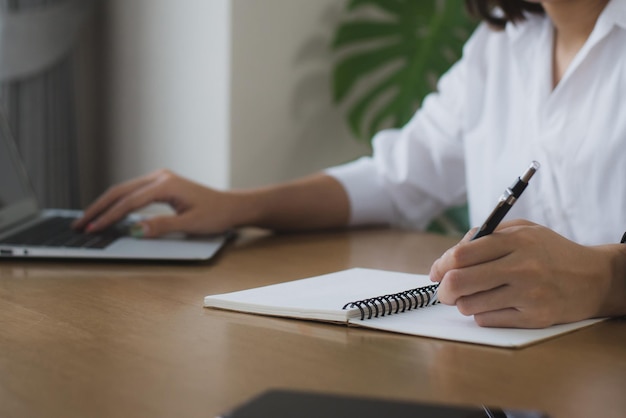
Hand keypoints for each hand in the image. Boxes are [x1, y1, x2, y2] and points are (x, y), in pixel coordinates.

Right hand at [73, 170, 242, 237]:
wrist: (231, 206)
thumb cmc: (216, 214)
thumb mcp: (190, 224)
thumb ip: (162, 227)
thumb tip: (135, 230)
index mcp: (166, 185)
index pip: (130, 202)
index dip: (109, 216)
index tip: (93, 229)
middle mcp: (160, 177)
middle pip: (120, 191)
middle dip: (99, 208)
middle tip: (80, 224)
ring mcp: (160, 179)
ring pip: (124, 190)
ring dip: (106, 205)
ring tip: (88, 220)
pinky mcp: (161, 185)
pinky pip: (133, 193)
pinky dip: (118, 203)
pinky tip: (108, 213)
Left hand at [429, 220, 625, 327]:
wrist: (594, 278)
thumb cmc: (549, 252)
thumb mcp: (522, 230)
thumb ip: (485, 236)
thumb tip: (449, 257)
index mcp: (516, 241)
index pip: (461, 255)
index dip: (440, 265)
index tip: (436, 272)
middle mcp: (522, 267)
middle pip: (460, 282)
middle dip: (443, 290)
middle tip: (444, 292)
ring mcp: (528, 295)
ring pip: (470, 306)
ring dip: (463, 303)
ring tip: (473, 296)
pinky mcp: (534, 318)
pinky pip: (487, 320)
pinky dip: (482, 314)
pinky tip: (494, 304)